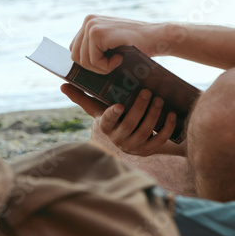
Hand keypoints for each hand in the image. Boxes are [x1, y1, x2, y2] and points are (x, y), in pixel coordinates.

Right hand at [61, 83, 177, 156]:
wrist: (128, 138)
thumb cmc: (112, 117)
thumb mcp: (97, 108)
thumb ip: (82, 97)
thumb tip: (63, 85)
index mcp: (105, 127)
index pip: (107, 122)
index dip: (113, 115)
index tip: (119, 106)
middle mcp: (118, 139)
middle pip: (130, 124)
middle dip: (140, 108)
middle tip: (147, 92)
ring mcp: (134, 146)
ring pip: (145, 131)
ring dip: (153, 115)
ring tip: (159, 99)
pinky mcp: (148, 150)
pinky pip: (159, 140)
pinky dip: (166, 127)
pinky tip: (171, 113)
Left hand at [69, 14, 164, 72]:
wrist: (156, 37)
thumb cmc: (136, 44)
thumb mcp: (111, 42)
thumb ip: (94, 47)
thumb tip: (75, 64)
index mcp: (89, 22)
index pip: (75, 50)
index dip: (90, 62)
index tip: (107, 61)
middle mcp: (88, 21)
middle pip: (76, 56)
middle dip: (94, 67)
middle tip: (113, 63)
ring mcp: (91, 26)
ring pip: (83, 61)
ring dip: (102, 67)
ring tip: (118, 59)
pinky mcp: (97, 33)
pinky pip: (93, 60)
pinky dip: (106, 66)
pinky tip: (120, 58)